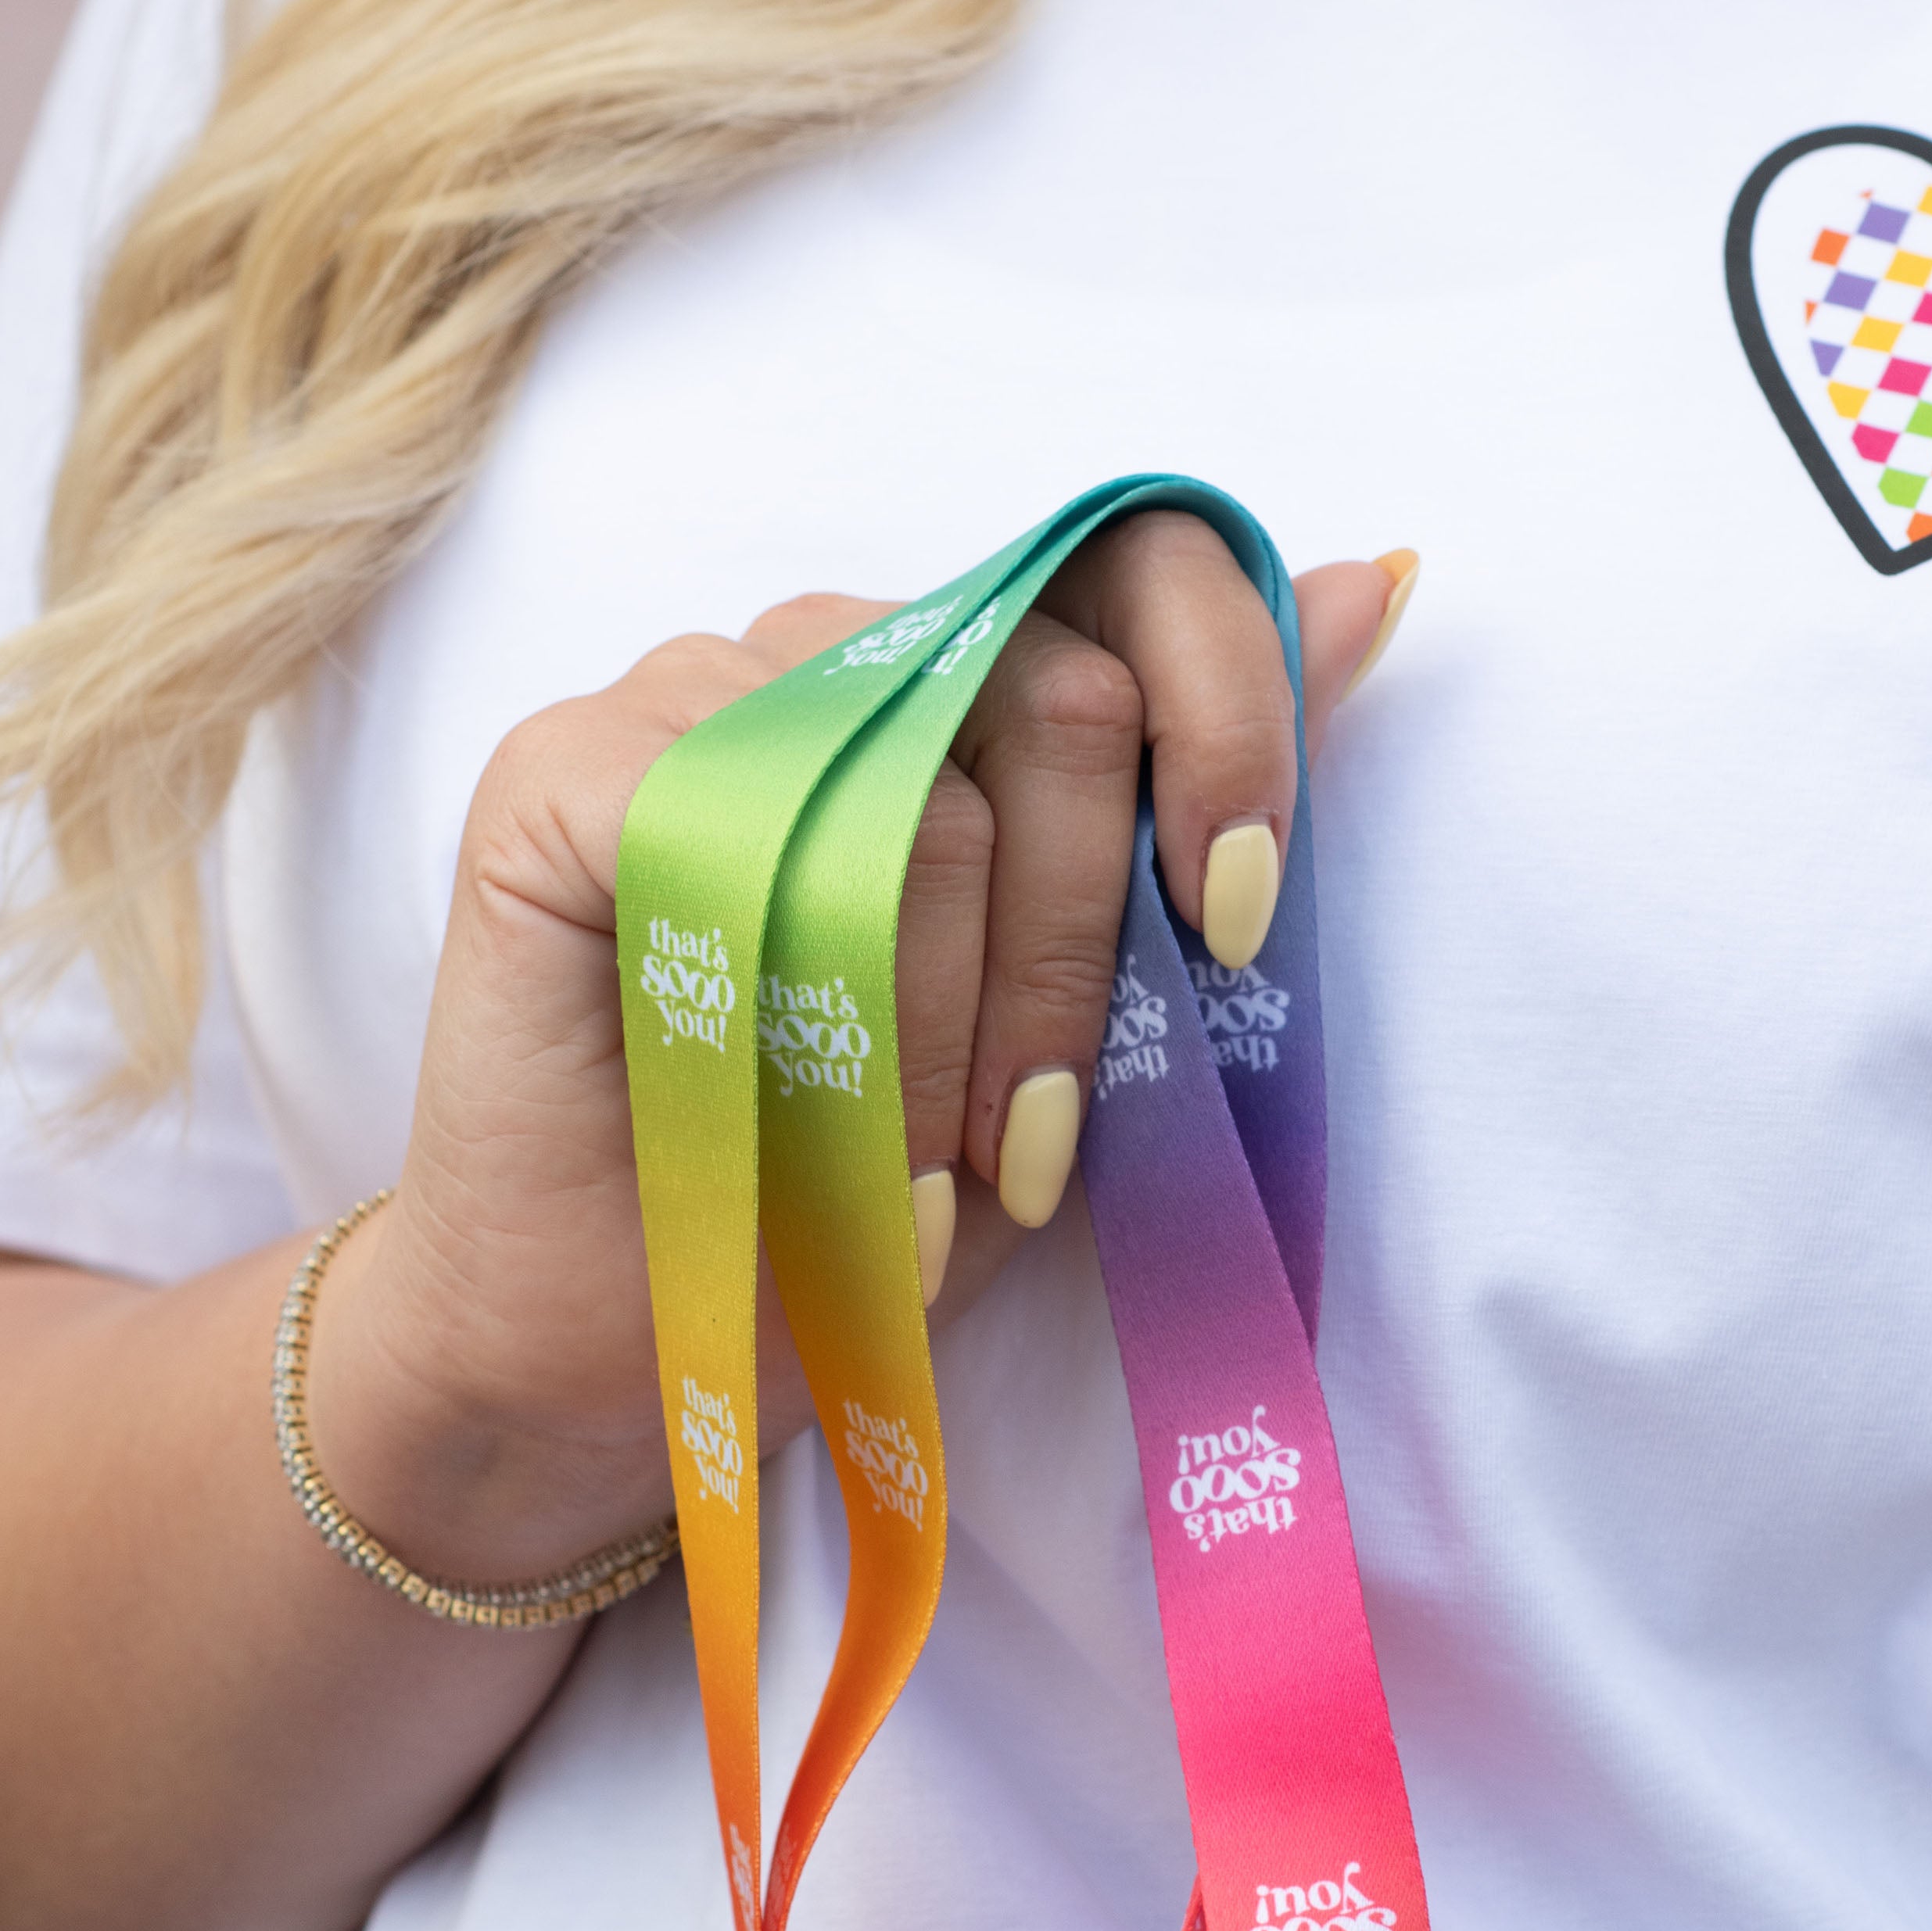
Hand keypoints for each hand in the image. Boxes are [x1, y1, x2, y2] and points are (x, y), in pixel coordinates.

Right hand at [313, 516, 1412, 1582]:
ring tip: (926, 1193)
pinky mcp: (558, 776)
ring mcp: (683, 701)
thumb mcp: (1079, 1035)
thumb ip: (1196, 813)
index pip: (1138, 567)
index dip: (1233, 725)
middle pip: (1060, 696)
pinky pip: (758, 830)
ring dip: (962, 1033)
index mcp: (959, 691)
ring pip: (930, 792)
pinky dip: (828, 1024)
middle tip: (1039, 1151)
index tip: (1235, 929)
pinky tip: (818, 1150)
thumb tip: (1373, 581)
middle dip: (1090, 960)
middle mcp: (824, 661)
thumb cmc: (857, 1207)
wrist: (628, 1363)